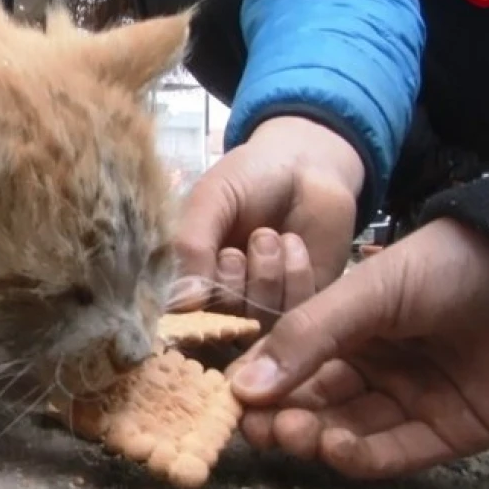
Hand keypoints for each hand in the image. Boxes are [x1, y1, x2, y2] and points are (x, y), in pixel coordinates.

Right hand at [173, 116, 363, 326]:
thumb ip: (191, 246)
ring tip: (270, 237)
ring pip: (260, 320)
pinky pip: (298, 313)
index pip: (182, 315)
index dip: (194, 304)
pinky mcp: (307, 301)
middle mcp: (225, 296)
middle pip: (222, 325)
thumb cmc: (248, 178)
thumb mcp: (208, 200)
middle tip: (241, 246)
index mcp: (192, 273)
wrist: (307, 163)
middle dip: (232, 284)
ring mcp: (266, 302)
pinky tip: (294, 245)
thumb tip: (184, 304)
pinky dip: (295, 278)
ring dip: (265, 277)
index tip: (214, 261)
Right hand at [229, 218, 488, 478]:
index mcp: (346, 329)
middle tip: (259, 428)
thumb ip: (305, 336)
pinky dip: (360, 457)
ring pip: (347, 432)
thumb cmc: (445, 265)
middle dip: (283, 418)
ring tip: (296, 434)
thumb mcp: (364, 293)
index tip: (231, 399)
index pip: (291, 365)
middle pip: (314, 405)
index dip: (260, 384)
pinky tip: (334, 445)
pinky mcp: (445, 431)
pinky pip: (393, 453)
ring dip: (315, 438)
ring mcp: (409, 400)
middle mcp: (373, 367)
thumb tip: (241, 386)